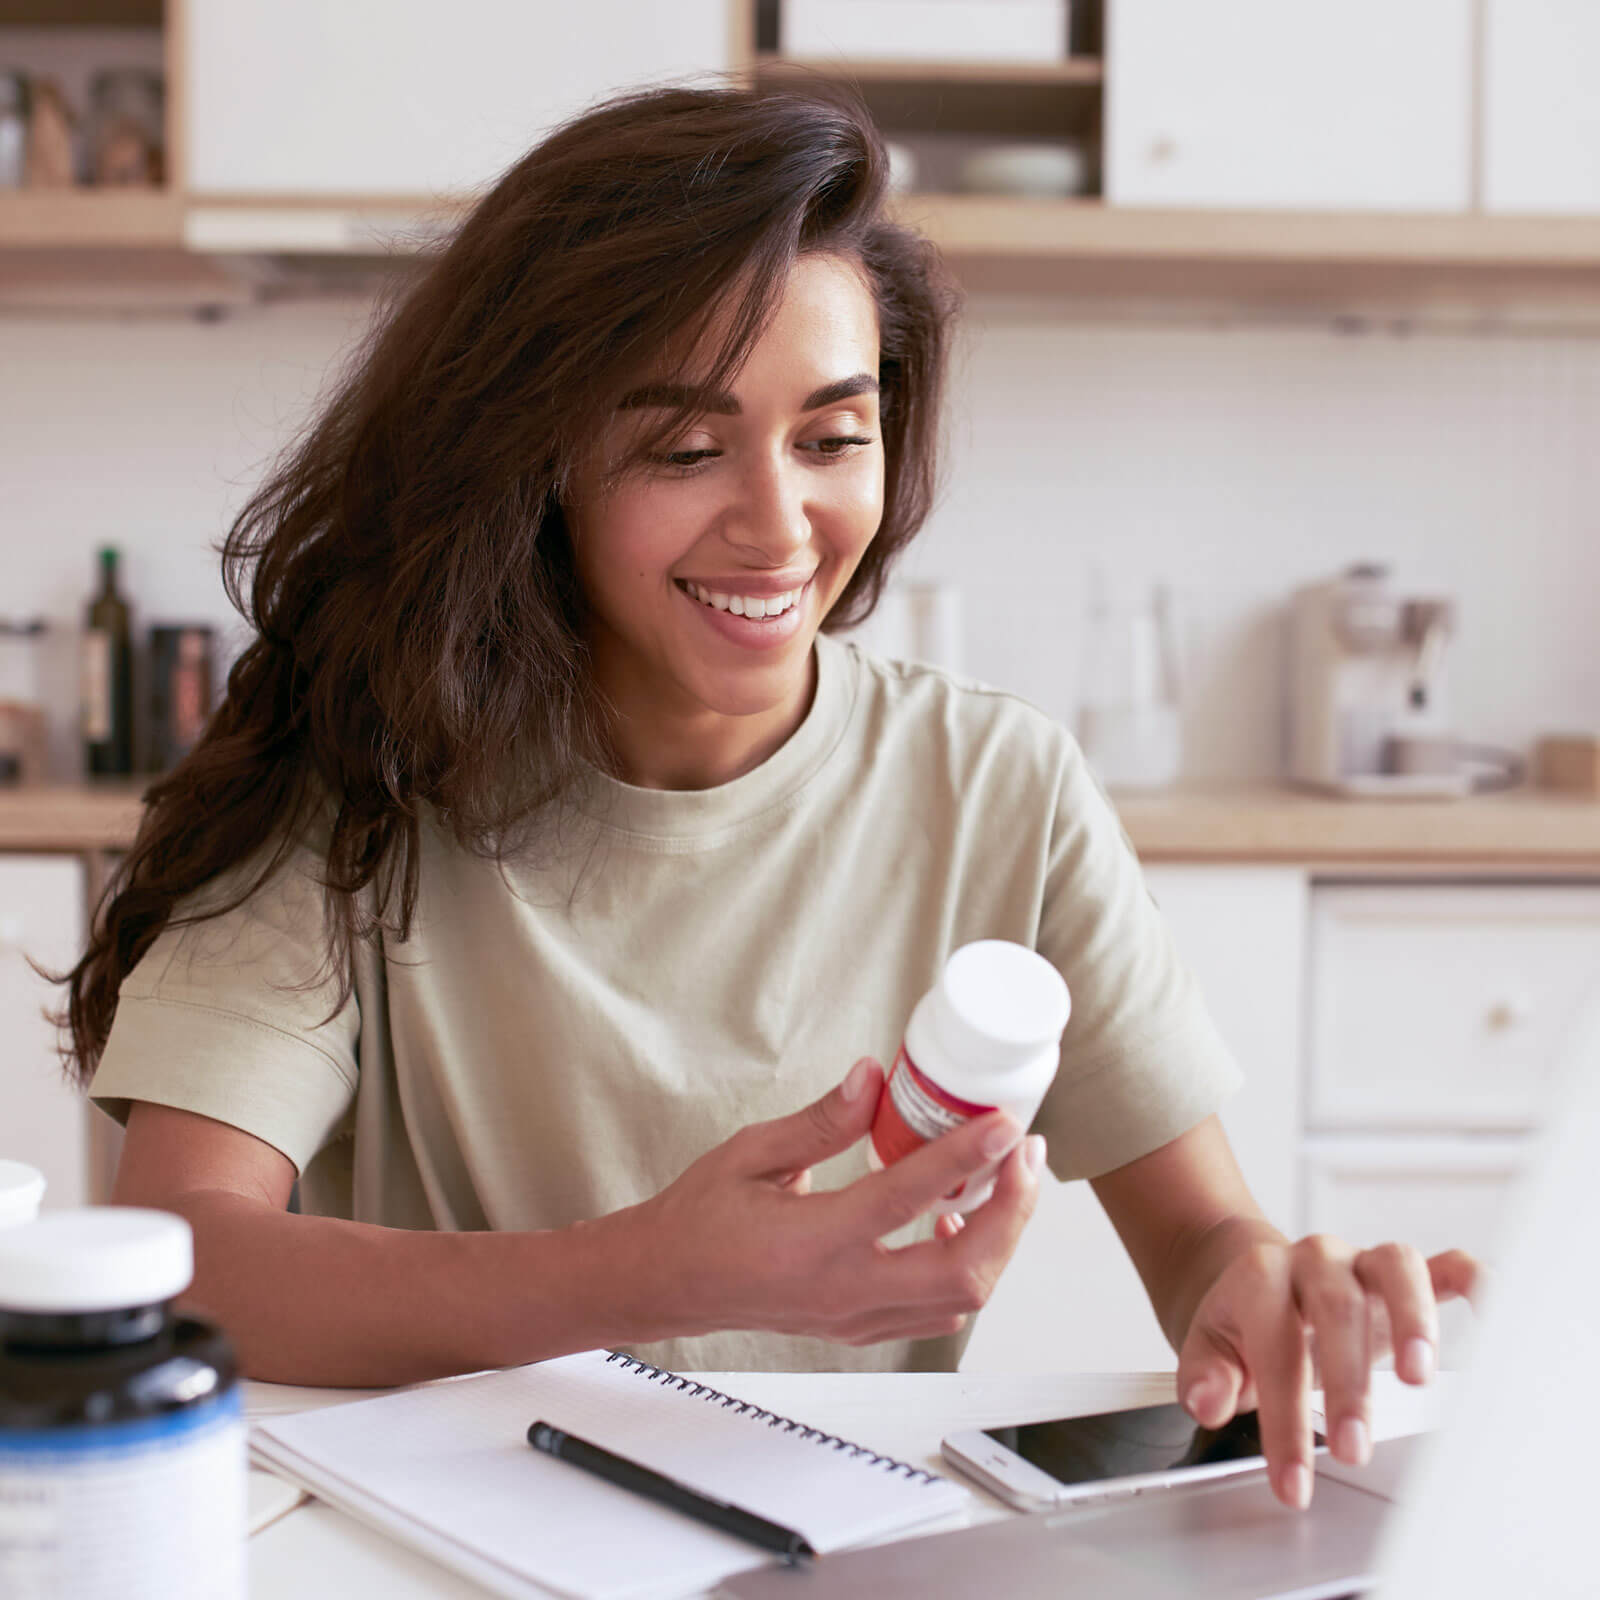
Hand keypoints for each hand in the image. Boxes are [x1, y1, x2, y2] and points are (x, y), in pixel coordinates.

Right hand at [621, 1057, 1045, 1346]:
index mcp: (808, 1243)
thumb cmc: (702, 1217)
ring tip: (1008, 1178)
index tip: (1003, 1125)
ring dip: (999, 1238)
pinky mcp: (862, 1326)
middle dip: (1012, 1213)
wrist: (670, 1282)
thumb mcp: (750, 1154)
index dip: (963, 1159)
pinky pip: (937, 1310)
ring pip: (960, 1299)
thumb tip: (872, 1077)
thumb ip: (818, 1122)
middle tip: (1024, 1154)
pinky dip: (967, 1267)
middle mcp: (840, 1291)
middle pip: (960, 1274)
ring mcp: (855, 1318)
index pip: (903, 1201)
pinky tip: (962, 1220)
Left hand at [1177, 1233, 1479, 1509]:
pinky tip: (1492, 1318)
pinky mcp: (1406, 1274)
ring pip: (1396, 1267)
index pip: (1274, 1343)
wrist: (1256, 1280)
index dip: (1283, 1417)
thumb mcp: (1208, 1348)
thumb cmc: (1241, 1323)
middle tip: (1350, 1450)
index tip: (1292, 1480)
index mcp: (1261, 1276)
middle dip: (1346, 1384)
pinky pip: (1449, 1264)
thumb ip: (1205, 1375)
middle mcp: (1315, 1259)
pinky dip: (1478, 1285)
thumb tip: (1209, 1402)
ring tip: (1417, 1380)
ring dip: (1413, 1319)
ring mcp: (1363, 1261)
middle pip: (1336, 1307)